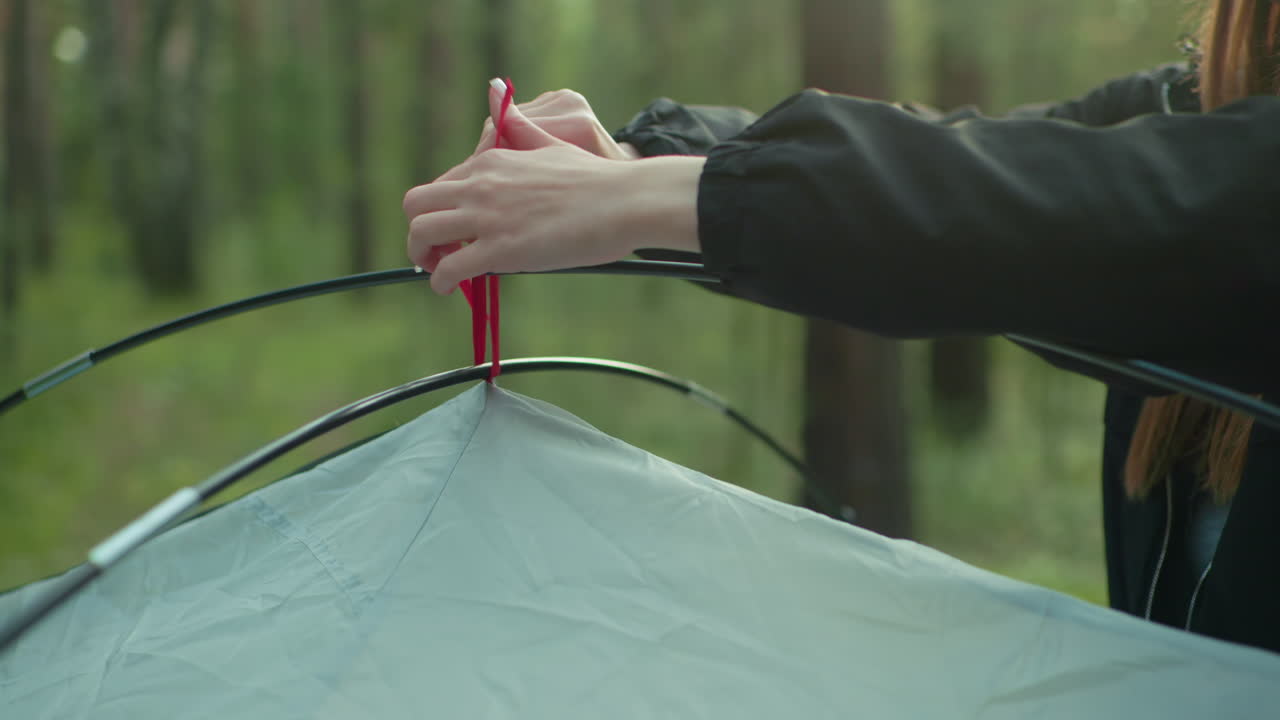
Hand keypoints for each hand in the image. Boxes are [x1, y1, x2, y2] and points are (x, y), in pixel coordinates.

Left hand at [404, 95, 702, 294]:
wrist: (624, 201)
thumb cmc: (597, 179)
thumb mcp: (552, 144)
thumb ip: (520, 128)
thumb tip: (499, 94)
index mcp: (492, 161)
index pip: (443, 184)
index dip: (441, 211)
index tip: (453, 231)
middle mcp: (481, 184)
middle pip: (417, 203)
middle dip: (418, 230)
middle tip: (434, 251)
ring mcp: (488, 216)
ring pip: (421, 233)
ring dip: (423, 256)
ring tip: (437, 272)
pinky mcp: (500, 248)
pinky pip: (450, 268)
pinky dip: (439, 282)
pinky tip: (446, 289)